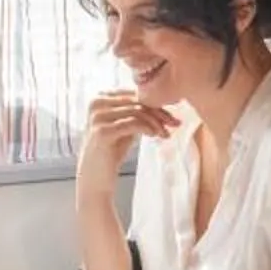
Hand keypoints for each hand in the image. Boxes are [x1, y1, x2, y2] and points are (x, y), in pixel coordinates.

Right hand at [76, 89, 172, 203]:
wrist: (95, 177)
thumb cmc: (111, 150)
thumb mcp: (124, 125)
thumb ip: (136, 111)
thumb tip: (163, 101)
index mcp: (100, 97)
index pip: (134, 93)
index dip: (156, 103)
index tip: (171, 115)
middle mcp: (96, 102)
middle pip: (137, 100)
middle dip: (159, 112)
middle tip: (175, 123)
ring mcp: (98, 116)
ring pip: (137, 111)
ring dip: (156, 122)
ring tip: (165, 133)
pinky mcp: (103, 131)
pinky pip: (133, 124)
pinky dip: (148, 128)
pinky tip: (156, 135)